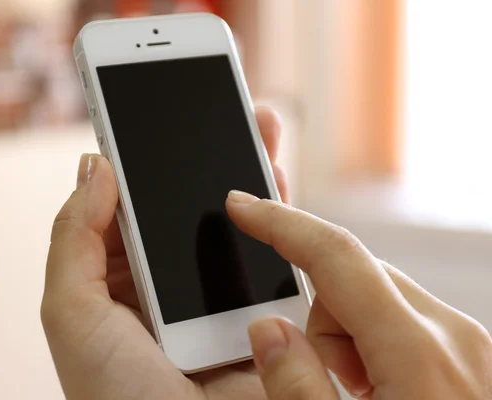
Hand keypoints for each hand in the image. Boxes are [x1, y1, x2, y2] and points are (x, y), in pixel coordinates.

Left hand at [41, 106, 289, 399]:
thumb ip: (74, 237)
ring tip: (256, 128)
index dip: (144, 160)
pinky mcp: (263, 315)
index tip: (155, 118)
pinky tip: (281, 183)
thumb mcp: (72, 314)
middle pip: (189, 208)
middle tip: (220, 108)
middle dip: (205, 157)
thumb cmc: (117, 396)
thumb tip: (96, 165)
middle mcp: (171, 286)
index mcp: (122, 281)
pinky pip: (273, 257)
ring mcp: (220, 298)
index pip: (134, 206)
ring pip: (235, 225)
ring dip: (248, 177)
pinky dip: (280, 221)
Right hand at [226, 194, 491, 398]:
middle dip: (319, 315)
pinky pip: (404, 325)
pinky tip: (384, 395)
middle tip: (324, 380)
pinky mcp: (472, 358)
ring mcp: (469, 346)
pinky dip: (377, 347)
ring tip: (359, 397)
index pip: (335, 256)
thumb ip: (297, 390)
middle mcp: (452, 335)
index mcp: (418, 353)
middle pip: (355, 279)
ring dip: (348, 337)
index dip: (280, 224)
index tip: (241, 206)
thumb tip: (267, 330)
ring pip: (379, 301)